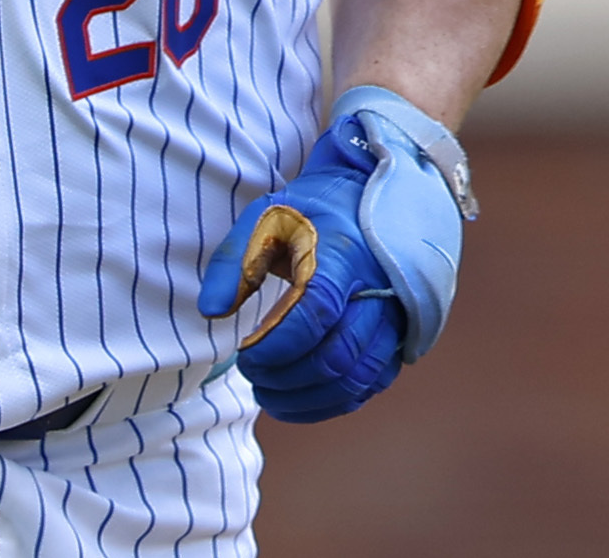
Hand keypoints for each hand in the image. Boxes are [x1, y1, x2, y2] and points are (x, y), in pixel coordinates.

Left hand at [196, 88, 470, 423]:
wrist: (371, 205)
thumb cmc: (312, 213)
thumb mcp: (267, 218)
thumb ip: (236, 261)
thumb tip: (211, 310)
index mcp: (343, 254)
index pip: (315, 312)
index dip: (277, 345)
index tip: (244, 354)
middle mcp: (379, 290)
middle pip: (335, 355)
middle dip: (285, 376)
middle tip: (251, 375)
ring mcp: (394, 319)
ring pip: (353, 379)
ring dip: (305, 397)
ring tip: (267, 394)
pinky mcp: (397, 340)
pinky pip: (368, 387)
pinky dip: (330, 403)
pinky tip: (296, 399)